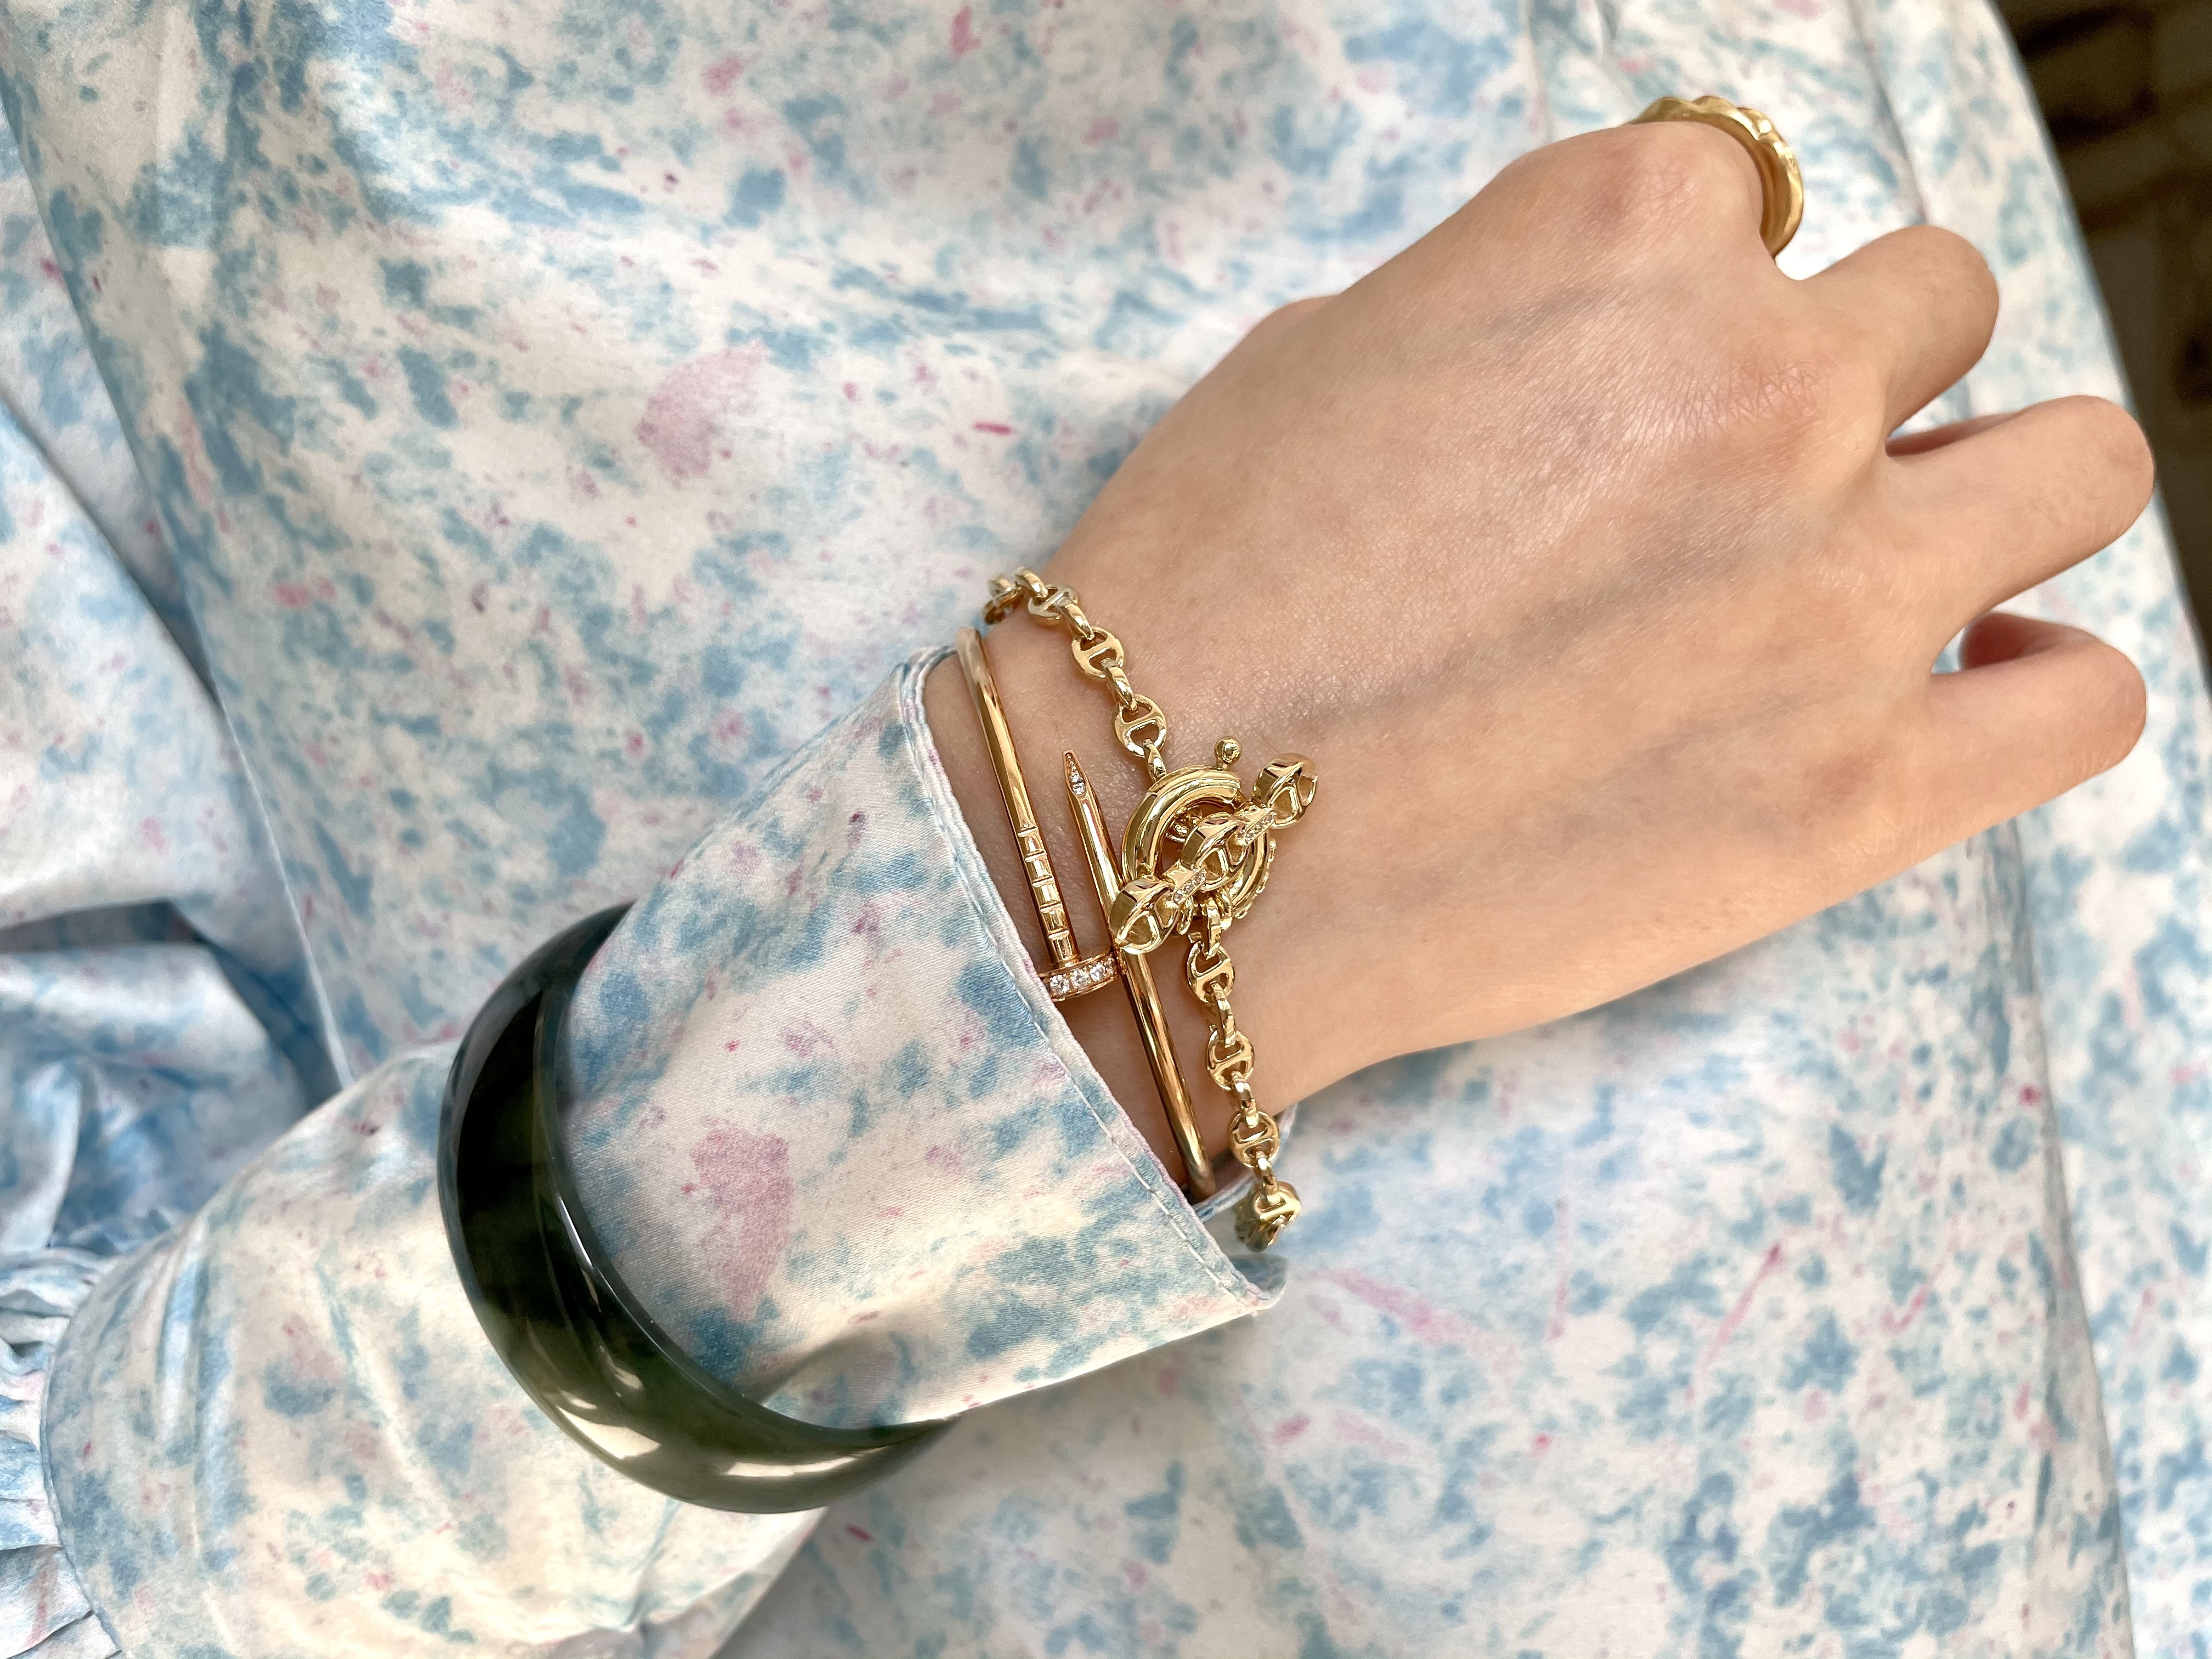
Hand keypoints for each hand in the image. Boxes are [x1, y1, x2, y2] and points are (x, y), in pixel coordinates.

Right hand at [925, 119, 2152, 1177]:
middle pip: (1933, 302)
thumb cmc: (1196, 601)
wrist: (1155, 847)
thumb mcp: (1322, 361)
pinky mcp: (1864, 788)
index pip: (1738, 197)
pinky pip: (2086, 699)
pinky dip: (2040, 683)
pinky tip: (1960, 692)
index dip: (1680, 300)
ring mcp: (1835, 586)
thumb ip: (1512, 312)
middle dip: (1845, 375)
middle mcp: (1762, 380)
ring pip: (2077, 466)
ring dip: (1994, 493)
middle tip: (1742, 484)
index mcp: (1615, 240)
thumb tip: (1601, 364)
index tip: (1620, 390)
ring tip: (1893, 566)